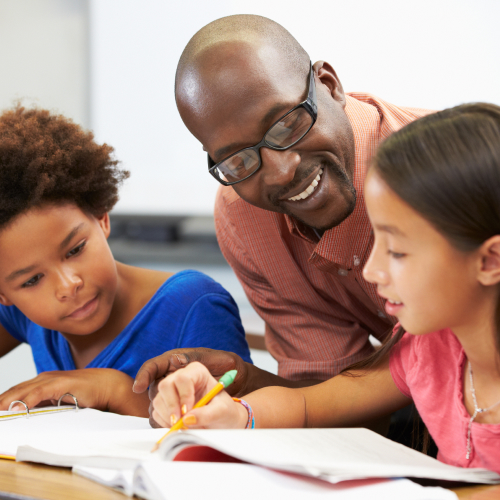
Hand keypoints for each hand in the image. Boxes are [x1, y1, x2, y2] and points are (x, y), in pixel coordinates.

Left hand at [0, 368, 149, 416]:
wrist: (108, 384)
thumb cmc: (86, 393)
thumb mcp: (60, 400)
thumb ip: (45, 406)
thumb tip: (28, 418)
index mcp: (42, 382)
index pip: (15, 392)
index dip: (1, 402)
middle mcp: (44, 378)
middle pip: (14, 391)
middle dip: (0, 402)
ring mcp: (52, 379)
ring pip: (22, 391)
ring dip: (7, 403)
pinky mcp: (61, 383)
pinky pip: (39, 392)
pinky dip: (26, 400)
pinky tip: (16, 409)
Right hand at [152, 362, 246, 429]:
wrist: (221, 422)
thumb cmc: (224, 412)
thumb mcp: (222, 412)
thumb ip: (207, 414)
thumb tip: (186, 419)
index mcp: (197, 372)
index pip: (183, 378)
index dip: (183, 395)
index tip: (187, 412)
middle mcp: (181, 377)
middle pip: (165, 385)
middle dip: (171, 406)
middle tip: (179, 423)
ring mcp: (171, 391)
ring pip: (158, 400)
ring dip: (168, 417)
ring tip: (184, 426)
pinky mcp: (165, 404)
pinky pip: (156, 413)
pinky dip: (165, 423)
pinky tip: (179, 427)